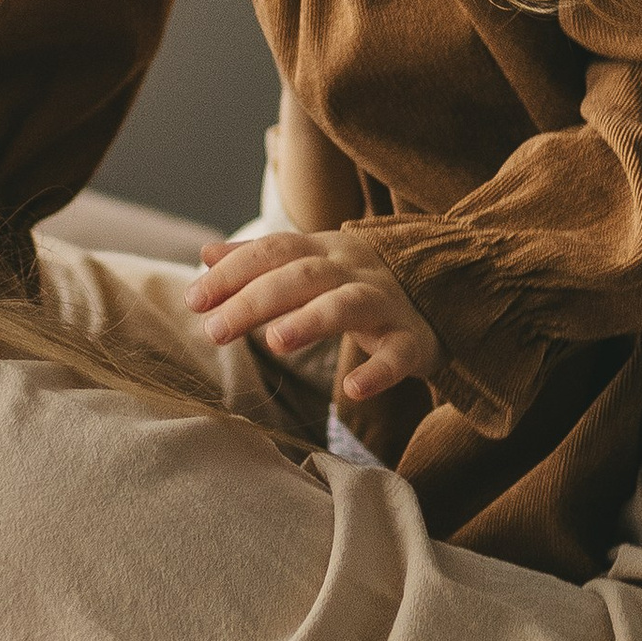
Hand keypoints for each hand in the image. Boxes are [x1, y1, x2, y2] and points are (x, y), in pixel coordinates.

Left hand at [187, 230, 442, 399]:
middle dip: (255, 300)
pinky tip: (351, 389)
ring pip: (347, 304)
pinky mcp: (415, 339)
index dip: (233, 272)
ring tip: (274, 342)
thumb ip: (261, 260)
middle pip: (301, 275)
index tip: (194, 300)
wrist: (447, 289)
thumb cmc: (361, 282)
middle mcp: (353, 270)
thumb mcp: (314, 262)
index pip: (273, 251)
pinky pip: (399, 353)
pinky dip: (378, 371)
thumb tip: (206, 254)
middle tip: (214, 330)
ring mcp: (386, 303)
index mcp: (325, 251)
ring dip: (310, 320)